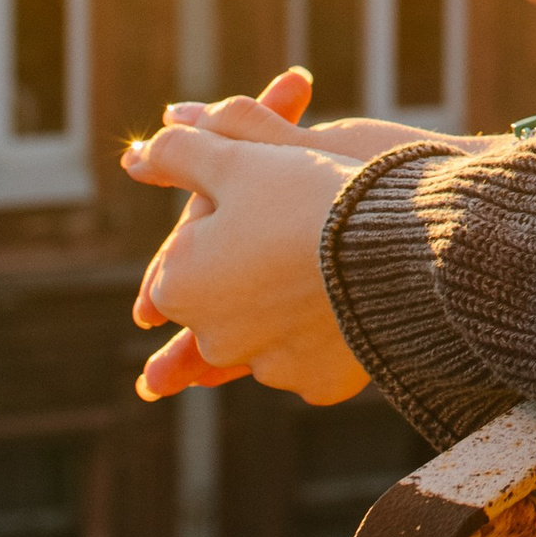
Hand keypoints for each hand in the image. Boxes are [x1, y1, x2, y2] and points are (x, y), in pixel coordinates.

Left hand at [124, 98, 375, 406]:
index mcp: (180, 285)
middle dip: (250, 262)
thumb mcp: (239, 160)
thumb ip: (179, 153)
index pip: (185, 247)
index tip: (258, 193)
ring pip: (271, 327)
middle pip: (228, 291)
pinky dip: (327, 331)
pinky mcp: (319, 383)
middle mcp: (213, 339)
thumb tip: (134, 156)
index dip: (219, 213)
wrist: (400, 249)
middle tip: (292, 220)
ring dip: (287, 301)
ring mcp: (269, 367)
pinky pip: (317, 354)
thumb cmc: (309, 197)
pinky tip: (349, 298)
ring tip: (327, 254)